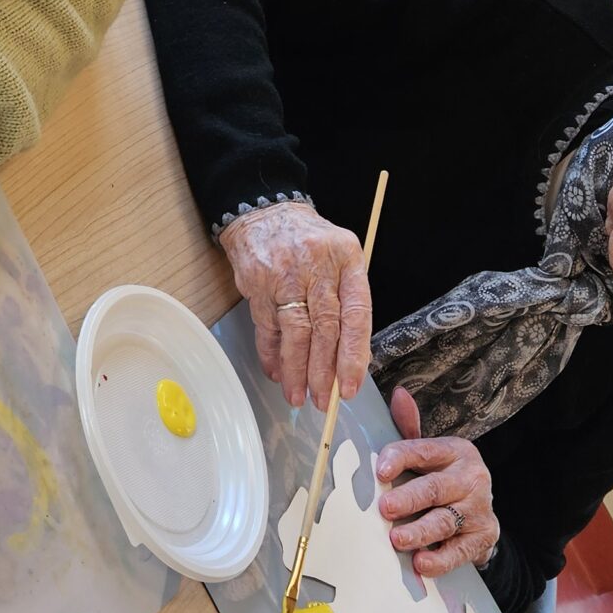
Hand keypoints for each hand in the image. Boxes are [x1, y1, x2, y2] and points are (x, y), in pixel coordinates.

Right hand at [219, 202, 371, 409]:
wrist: (265, 213)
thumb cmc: (311, 243)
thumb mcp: (342, 257)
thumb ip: (348, 300)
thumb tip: (351, 358)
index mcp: (346, 260)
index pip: (355, 314)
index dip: (353, 354)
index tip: (349, 385)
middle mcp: (316, 267)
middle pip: (324, 329)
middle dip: (323, 371)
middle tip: (323, 400)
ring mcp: (284, 276)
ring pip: (294, 332)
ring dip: (296, 370)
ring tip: (299, 395)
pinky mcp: (257, 285)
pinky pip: (266, 328)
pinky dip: (271, 354)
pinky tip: (277, 373)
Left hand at [374, 389, 499, 574]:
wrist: (480, 513)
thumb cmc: (443, 478)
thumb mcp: (430, 453)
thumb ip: (410, 429)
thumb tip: (398, 395)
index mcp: (455, 451)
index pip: (424, 451)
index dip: (400, 458)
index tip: (380, 470)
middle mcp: (471, 478)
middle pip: (435, 488)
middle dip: (409, 499)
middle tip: (385, 508)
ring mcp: (478, 509)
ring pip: (445, 521)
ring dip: (420, 531)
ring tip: (397, 540)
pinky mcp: (482, 537)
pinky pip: (459, 551)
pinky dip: (440, 560)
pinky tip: (422, 563)